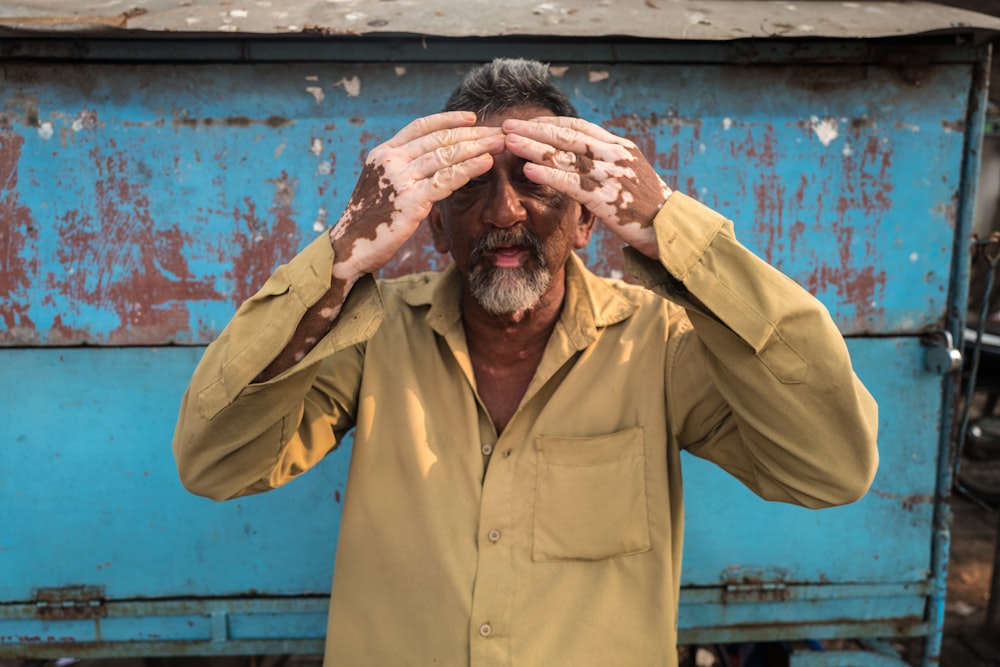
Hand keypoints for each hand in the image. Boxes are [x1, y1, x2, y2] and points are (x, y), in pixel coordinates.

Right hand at [330, 111, 505, 280]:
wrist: (349, 247)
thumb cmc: (369, 220)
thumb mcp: (382, 185)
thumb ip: (403, 170)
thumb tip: (430, 162)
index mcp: (384, 153)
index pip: (421, 127)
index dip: (448, 120)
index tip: (472, 118)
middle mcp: (391, 161)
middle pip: (439, 139)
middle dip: (472, 133)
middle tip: (497, 131)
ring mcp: (400, 179)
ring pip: (445, 156)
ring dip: (476, 147)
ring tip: (499, 144)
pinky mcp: (410, 201)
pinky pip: (446, 180)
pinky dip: (468, 169)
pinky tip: (486, 163)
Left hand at [502, 116, 671, 257]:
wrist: (670, 229)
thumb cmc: (647, 207)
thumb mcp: (629, 175)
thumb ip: (606, 164)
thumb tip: (580, 158)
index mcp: (619, 147)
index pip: (579, 127)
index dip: (550, 123)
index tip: (527, 123)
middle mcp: (615, 155)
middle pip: (567, 136)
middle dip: (534, 129)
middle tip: (508, 125)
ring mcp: (611, 175)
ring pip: (566, 155)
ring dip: (534, 147)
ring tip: (509, 143)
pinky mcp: (607, 198)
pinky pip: (572, 183)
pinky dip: (549, 175)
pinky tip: (528, 170)